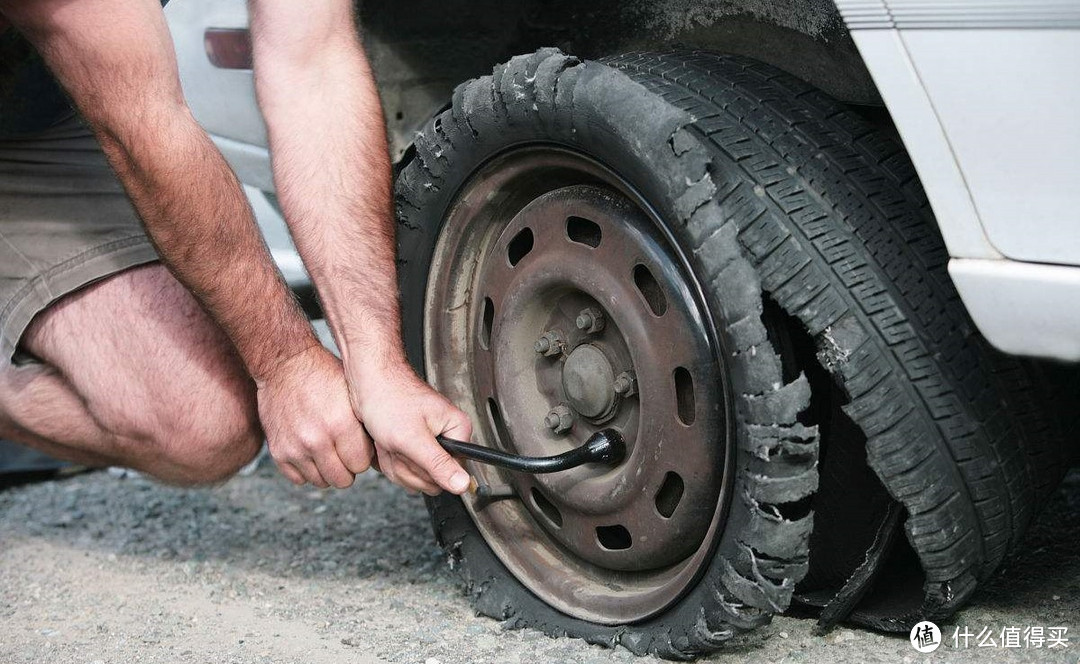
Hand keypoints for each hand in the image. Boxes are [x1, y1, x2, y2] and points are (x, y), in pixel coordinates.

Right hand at [257, 345, 372, 487]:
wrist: (285, 364)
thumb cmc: (324, 375)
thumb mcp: (353, 395)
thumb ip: (365, 426)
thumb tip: (381, 455)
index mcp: (341, 424)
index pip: (361, 465)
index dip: (361, 455)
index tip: (358, 444)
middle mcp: (317, 440)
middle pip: (343, 479)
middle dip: (347, 467)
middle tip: (344, 450)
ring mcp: (295, 448)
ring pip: (321, 482)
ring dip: (326, 469)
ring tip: (327, 448)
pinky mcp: (278, 451)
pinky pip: (298, 479)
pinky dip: (306, 469)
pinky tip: (310, 452)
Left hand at [347, 361, 471, 495]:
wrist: (367, 383)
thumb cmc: (388, 398)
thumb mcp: (413, 438)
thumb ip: (439, 464)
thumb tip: (463, 485)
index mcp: (457, 430)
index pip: (452, 473)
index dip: (428, 469)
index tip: (413, 451)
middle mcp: (446, 436)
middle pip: (432, 478)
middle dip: (407, 465)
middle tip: (397, 443)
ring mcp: (428, 442)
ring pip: (415, 475)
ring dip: (396, 461)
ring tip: (390, 439)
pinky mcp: (412, 445)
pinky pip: (403, 468)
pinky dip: (390, 458)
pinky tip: (386, 441)